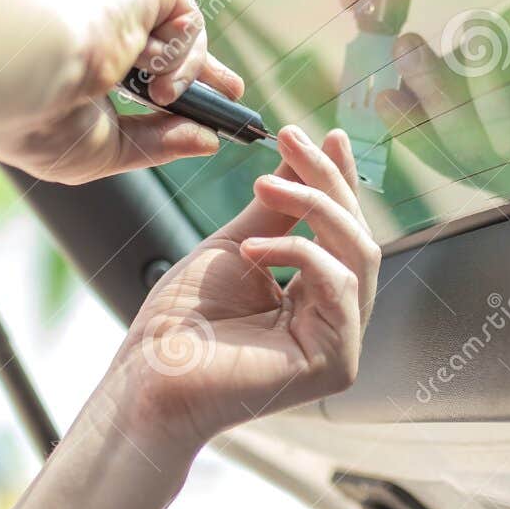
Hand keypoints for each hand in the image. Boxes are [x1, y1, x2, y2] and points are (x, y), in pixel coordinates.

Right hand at [0, 0, 244, 183]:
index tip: (188, 107)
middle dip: (199, 66)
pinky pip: (187, 19)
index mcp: (61, 42)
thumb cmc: (40, 121)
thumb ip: (154, 142)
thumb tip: (207, 141)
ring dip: (186, 73)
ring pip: (175, 29)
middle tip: (232, 93)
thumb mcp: (102, 147)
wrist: (22, 76)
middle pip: (158, 33)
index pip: (124, 53)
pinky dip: (186, 56)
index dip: (162, 78)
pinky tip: (160, 77)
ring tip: (162, 97)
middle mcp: (83, 5)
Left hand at [100, 126, 379, 455]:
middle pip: (358, 237)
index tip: (326, 134)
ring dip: (315, 207)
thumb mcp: (236, 244)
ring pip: (359, 256)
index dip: (338, 181)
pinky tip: (253, 248)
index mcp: (315, 298)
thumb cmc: (181, 321)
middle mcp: (336, 322)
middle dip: (328, 181)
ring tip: (263, 183)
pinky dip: (300, 253)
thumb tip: (305, 152)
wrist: (150, 374)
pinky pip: (339, 287)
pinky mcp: (337, 363)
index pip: (342, 232)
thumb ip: (278, 207)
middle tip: (293, 139)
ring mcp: (341, 345)